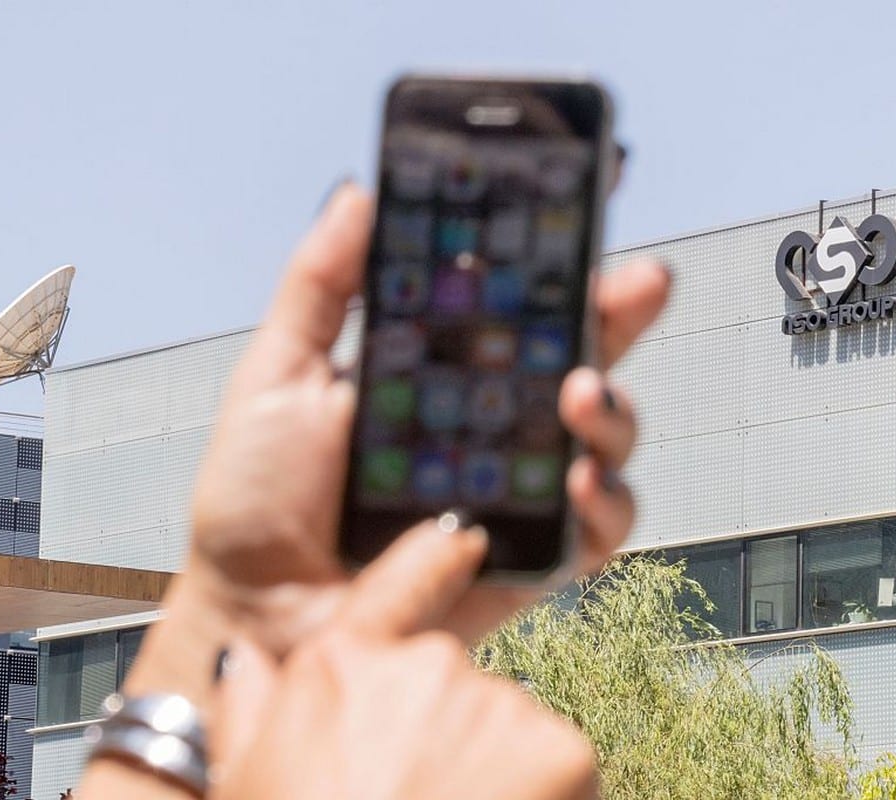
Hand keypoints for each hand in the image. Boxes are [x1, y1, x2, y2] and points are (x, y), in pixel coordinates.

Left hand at [181, 183, 669, 650]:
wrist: (257, 613)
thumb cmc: (256, 501)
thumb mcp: (277, 374)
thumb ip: (321, 285)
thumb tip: (358, 191)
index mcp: (438, 372)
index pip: (514, 303)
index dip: (557, 254)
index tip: (590, 195)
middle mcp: (489, 424)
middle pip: (579, 356)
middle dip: (621, 313)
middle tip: (639, 282)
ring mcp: (516, 489)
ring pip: (605, 436)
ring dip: (615, 408)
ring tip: (584, 395)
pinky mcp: (531, 557)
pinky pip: (598, 527)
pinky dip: (605, 501)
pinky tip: (578, 482)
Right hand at [210, 520, 597, 799]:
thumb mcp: (246, 782)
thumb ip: (247, 709)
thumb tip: (243, 660)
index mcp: (340, 665)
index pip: (393, 588)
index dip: (431, 560)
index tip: (463, 539)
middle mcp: (423, 664)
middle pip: (446, 680)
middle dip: (441, 728)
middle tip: (416, 793)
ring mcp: (495, 700)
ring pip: (502, 723)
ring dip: (490, 764)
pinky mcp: (559, 747)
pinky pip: (555, 761)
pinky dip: (544, 792)